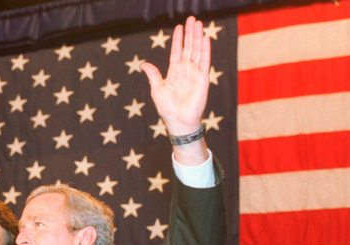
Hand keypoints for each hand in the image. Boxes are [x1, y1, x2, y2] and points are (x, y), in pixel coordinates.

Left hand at [141, 16, 210, 136]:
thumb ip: (153, 74)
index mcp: (174, 72)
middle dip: (190, 33)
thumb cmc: (167, 108)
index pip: (177, 51)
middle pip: (189, 47)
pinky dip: (205, 50)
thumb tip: (144, 64)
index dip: (178, 40)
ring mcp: (195, 73)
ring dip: (197, 37)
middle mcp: (186, 70)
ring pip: (197, 51)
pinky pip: (205, 61)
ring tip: (198, 23)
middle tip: (191, 19)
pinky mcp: (203, 79)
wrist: (178, 121)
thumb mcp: (157, 89)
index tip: (178, 27)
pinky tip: (205, 38)